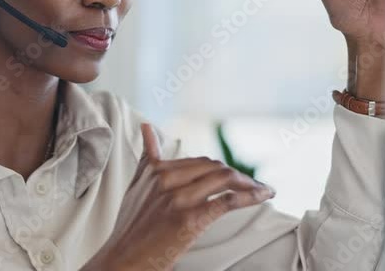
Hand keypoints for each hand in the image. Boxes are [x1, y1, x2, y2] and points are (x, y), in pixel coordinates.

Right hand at [83, 123, 274, 270]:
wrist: (121, 259)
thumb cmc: (130, 227)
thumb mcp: (136, 186)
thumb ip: (147, 157)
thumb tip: (147, 127)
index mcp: (156, 170)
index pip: (199, 162)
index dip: (221, 168)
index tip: (236, 177)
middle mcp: (166, 180)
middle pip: (214, 167)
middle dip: (238, 176)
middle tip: (252, 186)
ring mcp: (178, 199)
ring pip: (223, 178)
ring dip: (248, 184)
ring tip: (261, 190)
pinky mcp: (189, 219)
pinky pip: (227, 201)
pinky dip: (250, 196)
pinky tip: (262, 196)